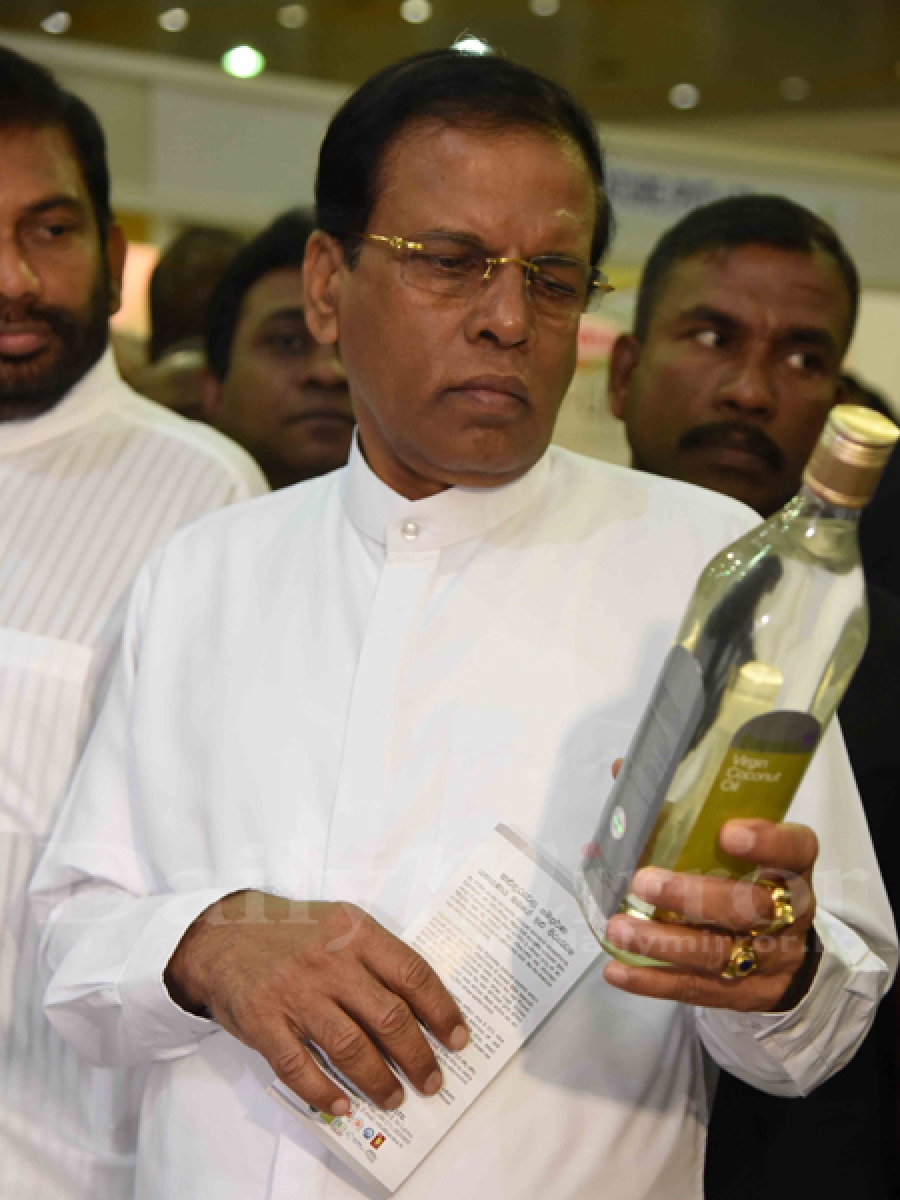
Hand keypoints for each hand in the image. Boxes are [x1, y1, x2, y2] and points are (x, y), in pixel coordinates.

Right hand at [165, 893, 467, 1115]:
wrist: (223, 933)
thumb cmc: (292, 933)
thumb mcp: (339, 923)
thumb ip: (374, 956)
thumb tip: (419, 1007)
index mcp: (355, 931)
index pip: (411, 974)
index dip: (441, 1010)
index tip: (458, 1038)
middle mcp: (330, 960)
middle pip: (388, 1017)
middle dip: (417, 1056)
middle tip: (432, 1080)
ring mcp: (296, 992)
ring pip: (350, 1046)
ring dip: (378, 1079)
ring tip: (394, 1097)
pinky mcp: (264, 1020)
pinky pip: (299, 1065)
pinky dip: (322, 1091)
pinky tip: (342, 1104)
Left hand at [603, 817, 818, 1011]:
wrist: (786, 955)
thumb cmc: (748, 883)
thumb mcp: (736, 849)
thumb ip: (685, 814)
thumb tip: (624, 771)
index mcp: (791, 868)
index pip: (795, 850)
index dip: (766, 842)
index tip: (727, 831)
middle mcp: (787, 914)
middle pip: (749, 907)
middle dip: (693, 896)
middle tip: (643, 882)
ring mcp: (769, 960)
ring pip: (718, 953)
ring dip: (662, 942)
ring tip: (618, 927)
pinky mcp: (743, 995)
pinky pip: (697, 988)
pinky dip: (653, 980)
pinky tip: (617, 970)